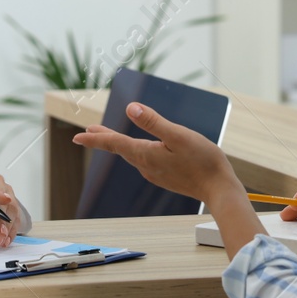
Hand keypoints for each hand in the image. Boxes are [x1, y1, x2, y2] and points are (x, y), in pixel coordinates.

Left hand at [0, 166, 20, 246]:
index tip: (4, 200)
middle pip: (2, 197)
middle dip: (2, 217)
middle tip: (0, 234)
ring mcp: (4, 191)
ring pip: (11, 208)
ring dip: (8, 226)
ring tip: (0, 241)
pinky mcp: (9, 204)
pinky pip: (14, 217)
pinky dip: (12, 230)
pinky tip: (6, 240)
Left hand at [71, 102, 243, 206]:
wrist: (219, 188)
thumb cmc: (203, 160)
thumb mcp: (179, 135)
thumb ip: (154, 122)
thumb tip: (131, 109)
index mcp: (146, 154)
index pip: (115, 143)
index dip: (95, 138)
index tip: (77, 137)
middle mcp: (147, 166)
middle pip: (120, 150)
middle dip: (104, 140)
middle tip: (86, 133)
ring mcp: (155, 173)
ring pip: (132, 156)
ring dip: (120, 146)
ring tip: (110, 138)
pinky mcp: (165, 177)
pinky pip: (145, 162)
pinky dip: (136, 152)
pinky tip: (141, 150)